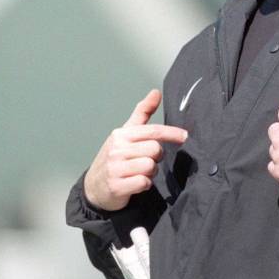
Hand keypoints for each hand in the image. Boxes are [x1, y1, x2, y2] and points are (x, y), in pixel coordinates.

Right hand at [83, 89, 187, 210]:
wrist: (94, 186)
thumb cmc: (115, 156)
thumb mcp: (126, 132)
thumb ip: (143, 112)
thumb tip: (156, 92)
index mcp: (121, 134)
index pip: (153, 131)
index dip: (172, 133)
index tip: (185, 136)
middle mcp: (117, 149)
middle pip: (155, 150)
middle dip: (157, 157)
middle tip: (147, 160)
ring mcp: (115, 168)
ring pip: (150, 166)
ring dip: (151, 172)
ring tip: (140, 172)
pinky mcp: (116, 186)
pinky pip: (144, 183)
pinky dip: (144, 184)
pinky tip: (135, 183)